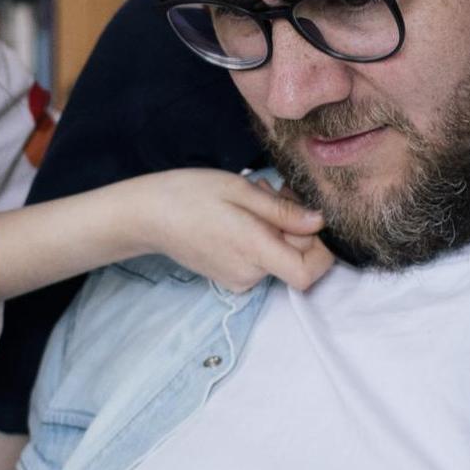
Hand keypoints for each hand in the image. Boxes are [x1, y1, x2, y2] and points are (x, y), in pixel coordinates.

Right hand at [137, 170, 332, 292]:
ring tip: (252, 198)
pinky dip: (261, 236)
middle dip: (296, 225)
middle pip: (295, 259)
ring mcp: (238, 279)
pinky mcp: (229, 277)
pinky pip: (260, 259)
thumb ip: (282, 210)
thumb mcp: (240, 190)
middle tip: (274, 191)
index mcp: (253, 250)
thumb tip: (319, 222)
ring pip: (278, 255)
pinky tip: (241, 214)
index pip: (307, 273)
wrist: (147, 215)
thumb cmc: (190, 194)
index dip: (321, 251)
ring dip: (276, 226)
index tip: (313, 222)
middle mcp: (249, 273)